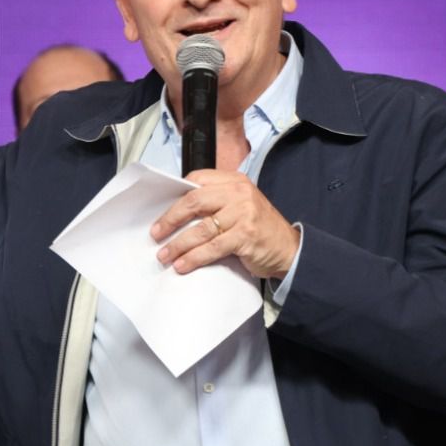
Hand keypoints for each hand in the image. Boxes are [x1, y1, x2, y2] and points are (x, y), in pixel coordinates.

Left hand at [150, 170, 299, 279]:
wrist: (289, 249)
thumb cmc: (259, 228)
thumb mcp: (240, 205)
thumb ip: (215, 202)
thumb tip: (176, 213)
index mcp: (234, 180)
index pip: (196, 180)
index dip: (175, 196)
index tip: (161, 212)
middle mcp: (239, 193)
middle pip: (193, 201)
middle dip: (170, 219)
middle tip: (156, 233)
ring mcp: (244, 213)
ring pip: (200, 228)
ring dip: (178, 244)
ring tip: (164, 255)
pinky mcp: (245, 236)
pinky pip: (212, 247)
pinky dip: (194, 257)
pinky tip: (183, 265)